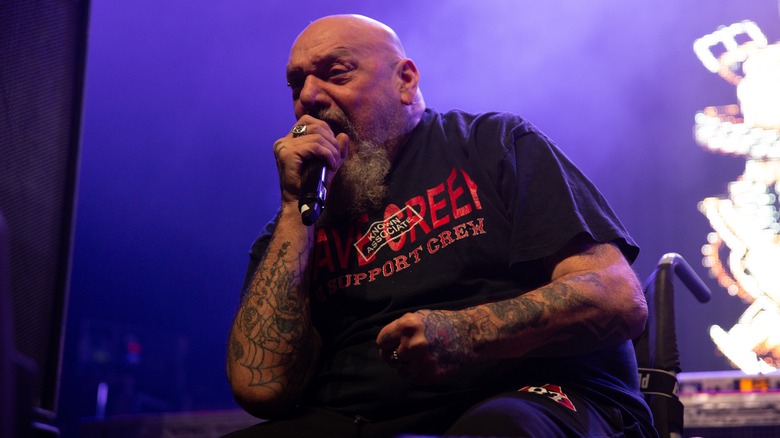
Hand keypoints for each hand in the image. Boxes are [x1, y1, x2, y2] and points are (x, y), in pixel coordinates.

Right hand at [272, 115, 348, 205]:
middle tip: (336, 157)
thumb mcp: (327, 164)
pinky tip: (331, 165)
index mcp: (289, 141)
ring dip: (331, 149)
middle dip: (331, 140)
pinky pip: (314, 146)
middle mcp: (283, 141)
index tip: (333, 148)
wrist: (301, 204)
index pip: (308, 121)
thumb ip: (335, 150)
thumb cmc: (313, 186)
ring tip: (334, 163)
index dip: (326, 130)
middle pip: (315, 126)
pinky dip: (327, 154)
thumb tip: (343, 136)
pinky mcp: (287, 154)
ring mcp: (284, 146)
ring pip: (317, 136)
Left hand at [376, 309, 494, 383]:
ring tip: (420, 358)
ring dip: (407, 365)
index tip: (392, 345)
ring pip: (400, 369)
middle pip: (389, 357)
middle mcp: (412, 343)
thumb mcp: (418, 318)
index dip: (387, 344)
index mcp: (407, 325)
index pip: (382, 341)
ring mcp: (420, 361)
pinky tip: (427, 364)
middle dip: (397, 355)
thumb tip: (385, 344)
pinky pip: (412, 378)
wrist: (468, 336)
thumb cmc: (441, 324)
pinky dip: (416, 373)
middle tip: (407, 353)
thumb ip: (400, 329)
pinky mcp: (428, 375)